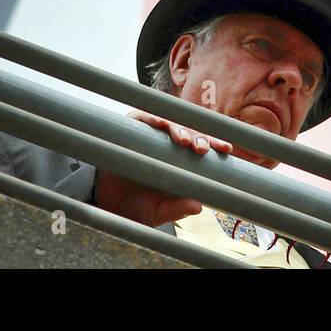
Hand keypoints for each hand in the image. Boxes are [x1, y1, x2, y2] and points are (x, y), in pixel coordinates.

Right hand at [92, 109, 232, 227]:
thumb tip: (198, 207)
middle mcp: (166, 145)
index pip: (201, 147)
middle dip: (199, 137)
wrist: (103, 204)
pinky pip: (142, 117)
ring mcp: (148, 135)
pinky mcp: (129, 129)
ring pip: (169, 122)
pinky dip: (152, 118)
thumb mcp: (157, 213)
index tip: (226, 150)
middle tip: (202, 149)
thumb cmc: (134, 208)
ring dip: (179, 128)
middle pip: (189, 131)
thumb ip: (176, 209)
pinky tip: (161, 124)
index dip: (214, 144)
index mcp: (178, 161)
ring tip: (184, 140)